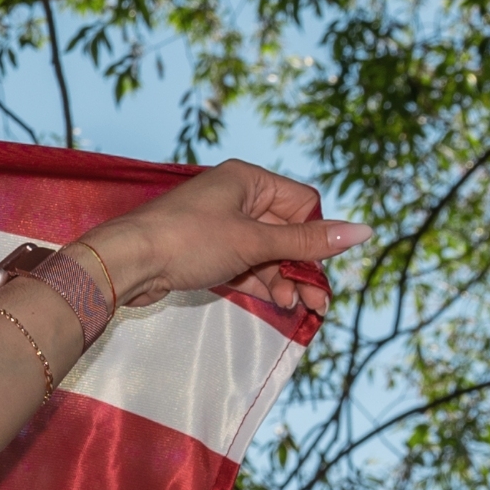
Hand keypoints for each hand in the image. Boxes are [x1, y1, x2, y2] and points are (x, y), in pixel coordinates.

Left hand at [90, 159, 366, 319]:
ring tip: (298, 309)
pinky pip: (243, 264)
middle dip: (302, 267)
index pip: (302, 203)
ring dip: (283, 280)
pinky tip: (277, 303)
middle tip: (319, 303)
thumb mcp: (254, 242)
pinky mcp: (204, 252)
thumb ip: (308, 241)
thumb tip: (365, 231)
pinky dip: (260, 282)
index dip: (315, 236)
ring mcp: (218, 226)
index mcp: (249, 180)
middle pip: (286, 231)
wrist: (124, 264)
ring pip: (265, 252)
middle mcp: (235, 197)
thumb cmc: (187, 241)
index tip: (321, 268)